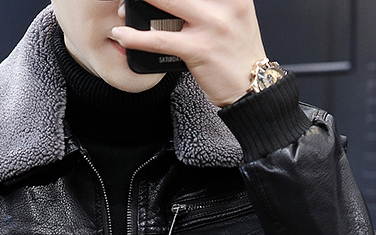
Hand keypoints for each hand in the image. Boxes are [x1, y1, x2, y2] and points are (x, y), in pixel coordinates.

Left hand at [113, 0, 267, 106]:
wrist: (253, 86)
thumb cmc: (239, 54)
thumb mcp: (234, 16)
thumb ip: (211, 4)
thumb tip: (174, 4)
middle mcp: (224, 5)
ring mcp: (212, 26)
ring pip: (167, 3)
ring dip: (140, 3)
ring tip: (124, 7)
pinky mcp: (199, 49)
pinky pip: (160, 40)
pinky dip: (136, 37)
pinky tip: (122, 35)